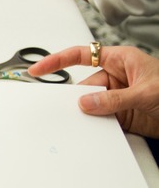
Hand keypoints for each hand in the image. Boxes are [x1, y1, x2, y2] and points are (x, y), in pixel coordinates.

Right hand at [28, 45, 158, 137]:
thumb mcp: (147, 92)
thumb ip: (115, 98)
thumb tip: (86, 102)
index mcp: (121, 60)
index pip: (82, 55)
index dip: (57, 61)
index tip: (38, 69)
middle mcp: (117, 77)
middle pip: (84, 85)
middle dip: (74, 97)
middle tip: (60, 108)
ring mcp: (119, 98)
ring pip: (91, 105)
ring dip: (87, 115)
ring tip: (80, 123)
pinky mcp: (123, 116)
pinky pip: (102, 120)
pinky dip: (96, 127)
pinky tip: (94, 132)